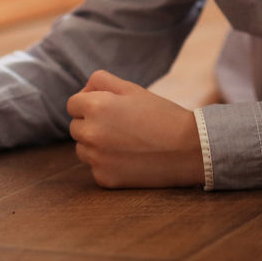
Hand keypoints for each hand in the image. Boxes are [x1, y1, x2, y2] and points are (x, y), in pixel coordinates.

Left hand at [65, 69, 202, 188]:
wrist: (188, 149)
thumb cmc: (160, 115)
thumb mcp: (131, 88)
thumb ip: (101, 82)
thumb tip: (82, 93)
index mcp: (95, 106)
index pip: (73, 104)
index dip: (90, 104)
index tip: (109, 110)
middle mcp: (90, 133)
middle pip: (75, 127)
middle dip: (92, 125)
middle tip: (121, 126)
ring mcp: (96, 159)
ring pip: (82, 149)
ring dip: (96, 145)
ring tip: (125, 142)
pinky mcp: (104, 179)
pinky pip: (96, 168)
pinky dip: (108, 164)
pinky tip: (130, 159)